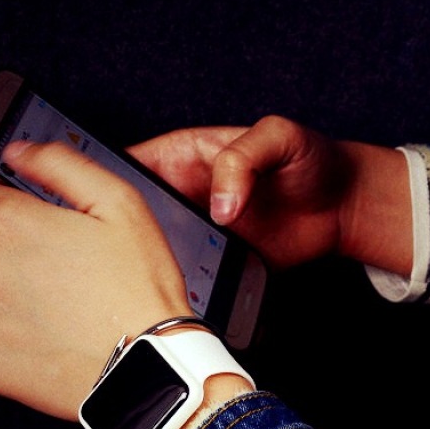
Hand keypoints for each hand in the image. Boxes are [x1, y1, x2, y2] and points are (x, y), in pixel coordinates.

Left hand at [0, 141, 191, 419]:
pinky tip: (49, 339)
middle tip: (63, 273)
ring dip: (10, 296)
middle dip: (11, 252)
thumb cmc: (138, 290)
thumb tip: (18, 152)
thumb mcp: (121, 204)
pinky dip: (8, 338)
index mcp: (11, 221)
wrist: (143, 369)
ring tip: (62, 311)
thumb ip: (61, 165)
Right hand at [127, 115, 412, 273]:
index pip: (129, 163)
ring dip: (145, 260)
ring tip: (136, 274)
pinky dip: (177, 283)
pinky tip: (172, 290)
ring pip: (154, 247)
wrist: (344, 206)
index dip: (103, 177)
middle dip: (116, 229)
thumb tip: (219, 204)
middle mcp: (184, 194)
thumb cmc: (312, 159)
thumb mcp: (279, 138)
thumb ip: (243, 159)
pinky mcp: (216, 261)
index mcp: (185, 155)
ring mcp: (198, 230)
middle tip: (106, 248)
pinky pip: (187, 273)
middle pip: (132, 212)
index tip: (85, 196)